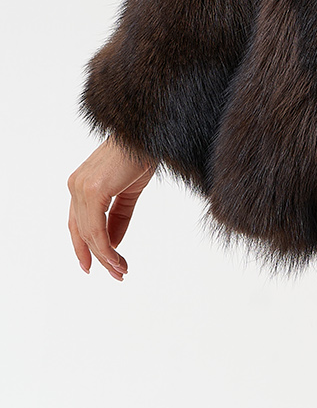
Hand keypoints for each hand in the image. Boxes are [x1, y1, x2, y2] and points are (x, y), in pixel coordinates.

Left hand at [68, 137, 158, 278]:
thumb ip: (118, 216)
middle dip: (97, 257)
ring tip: (121, 270)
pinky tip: (118, 259)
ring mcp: (82, 187)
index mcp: (81, 183)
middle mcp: (76, 186)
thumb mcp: (129, 191)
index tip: (95, 266)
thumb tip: (113, 243)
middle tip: (116, 274)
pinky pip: (96, 229)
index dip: (84, 247)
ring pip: (89, 234)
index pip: (77, 223)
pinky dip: (106, 248)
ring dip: (105, 257)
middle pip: (82, 231)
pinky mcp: (93, 190)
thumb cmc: (141, 153)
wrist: (150, 133)